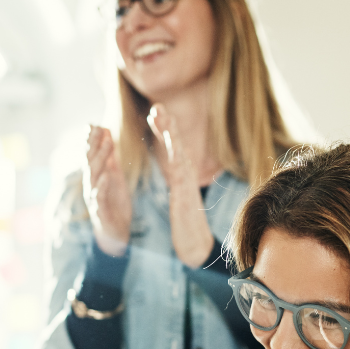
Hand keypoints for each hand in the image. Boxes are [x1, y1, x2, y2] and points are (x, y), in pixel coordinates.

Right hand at [85, 125, 132, 256]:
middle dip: (94, 145)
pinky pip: (100, 197)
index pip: (91, 154)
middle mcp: (92, 185)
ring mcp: (94, 198)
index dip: (92, 140)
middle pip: (90, 162)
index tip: (95, 124)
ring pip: (94, 176)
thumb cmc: (113, 202)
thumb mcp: (114, 176)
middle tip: (100, 128)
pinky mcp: (101, 211)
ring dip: (100, 159)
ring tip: (107, 145)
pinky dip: (102, 186)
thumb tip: (106, 133)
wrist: (115, 232)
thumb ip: (110, 157)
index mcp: (95, 176)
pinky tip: (106, 175)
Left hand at [149, 105, 216, 267]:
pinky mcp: (186, 193)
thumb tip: (174, 167)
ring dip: (170, 133)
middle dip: (167, 123)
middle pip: (176, 144)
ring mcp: (187, 183)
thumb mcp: (177, 195)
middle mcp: (185, 175)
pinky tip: (170, 143)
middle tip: (157, 105)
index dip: (164, 128)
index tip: (155, 110)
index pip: (171, 147)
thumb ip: (175, 179)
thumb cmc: (184, 221)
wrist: (194, 243)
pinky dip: (175, 155)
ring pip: (178, 152)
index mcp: (180, 174)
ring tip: (161, 115)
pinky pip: (180, 171)